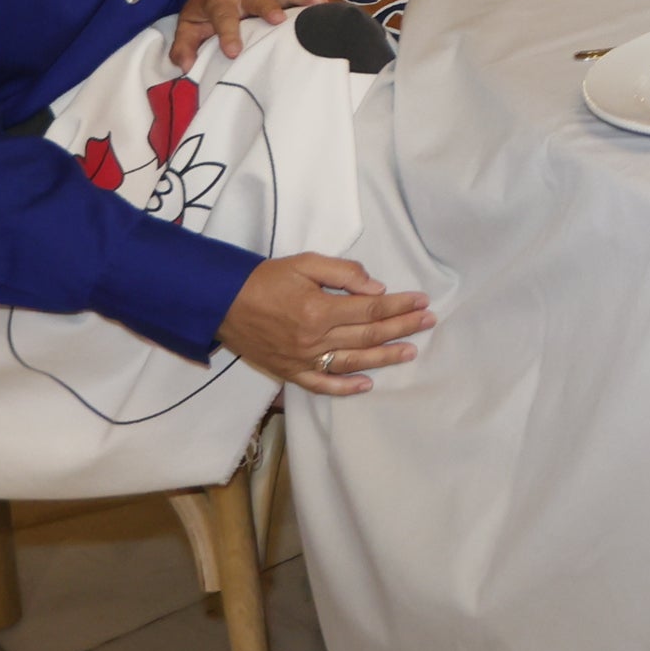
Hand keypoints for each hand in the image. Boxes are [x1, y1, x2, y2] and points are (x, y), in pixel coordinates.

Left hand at [171, 0, 323, 66]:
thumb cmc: (204, 15)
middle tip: (278, 20)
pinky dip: (311, 0)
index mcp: (219, 2)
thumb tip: (186, 66)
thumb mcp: (187, 28)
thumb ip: (184, 47)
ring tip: (319, 4)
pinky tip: (328, 6)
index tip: (234, 52)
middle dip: (267, 8)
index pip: (223, 17)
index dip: (228, 33)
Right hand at [217, 252, 431, 393]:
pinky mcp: (289, 372)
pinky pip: (321, 384)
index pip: (370, 310)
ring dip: (384, 358)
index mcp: (318, 310)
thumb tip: (377, 288)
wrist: (221, 303)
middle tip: (428, 322)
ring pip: (352, 362)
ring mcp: (302, 360)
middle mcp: (314, 339)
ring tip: (410, 351)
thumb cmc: (265, 279)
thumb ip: (343, 273)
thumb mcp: (304, 263)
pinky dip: (344, 387)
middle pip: (367, 336)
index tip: (422, 301)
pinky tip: (366, 385)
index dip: (399, 306)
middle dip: (402, 328)